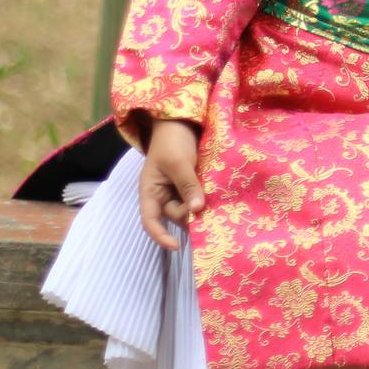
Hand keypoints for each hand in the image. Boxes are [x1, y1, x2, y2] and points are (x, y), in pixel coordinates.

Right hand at [139, 119, 204, 250]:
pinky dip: (205, 199)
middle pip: (176, 215)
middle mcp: (162, 195)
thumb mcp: (178, 163)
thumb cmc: (172, 141)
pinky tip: (218, 198)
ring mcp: (177, 190)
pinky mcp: (190, 185)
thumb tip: (197, 209)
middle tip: (209, 207)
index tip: (177, 246)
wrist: (180, 122)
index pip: (150, 221)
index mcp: (150, 192)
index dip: (161, 236)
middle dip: (191, 214)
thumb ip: (188, 185)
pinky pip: (197, 197)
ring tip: (217, 202)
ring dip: (200, 207)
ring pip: (189, 207)